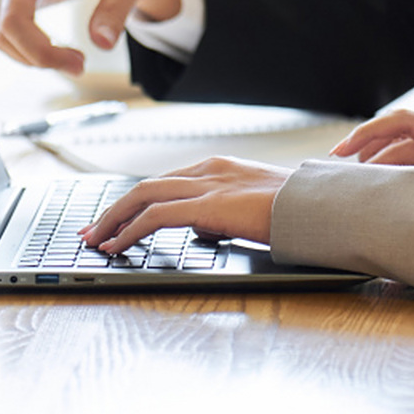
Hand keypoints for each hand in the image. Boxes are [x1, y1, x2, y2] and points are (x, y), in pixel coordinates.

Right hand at [0, 0, 181, 75]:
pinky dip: (29, 52)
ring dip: (34, 57)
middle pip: (10, 19)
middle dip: (38, 51)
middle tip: (80, 65)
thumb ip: (118, 7)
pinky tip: (58, 54)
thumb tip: (102, 44)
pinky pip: (8, 34)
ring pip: (4, 32)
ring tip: (77, 62)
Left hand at [81, 157, 288, 251]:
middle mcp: (209, 170)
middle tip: (92, 229)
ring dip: (113, 220)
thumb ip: (228, 210)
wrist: (320, 206)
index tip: (119, 217)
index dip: (138, 201)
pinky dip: (129, 231)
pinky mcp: (207, 205)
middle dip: (115, 209)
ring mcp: (207, 185)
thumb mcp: (257, 204)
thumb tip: (208, 227)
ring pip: (143, 197)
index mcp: (222, 167)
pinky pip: (154, 217)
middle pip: (147, 186)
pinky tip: (117, 246)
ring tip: (95, 239)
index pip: (168, 182)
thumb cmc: (299, 208)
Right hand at [332, 109, 413, 181]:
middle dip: (368, 159)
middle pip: (400, 140)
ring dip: (379, 164)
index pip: (406, 121)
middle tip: (343, 184)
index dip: (370, 132)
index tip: (342, 150)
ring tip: (355, 184)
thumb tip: (413, 196)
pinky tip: (380, 180)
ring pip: (405, 148)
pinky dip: (395, 166)